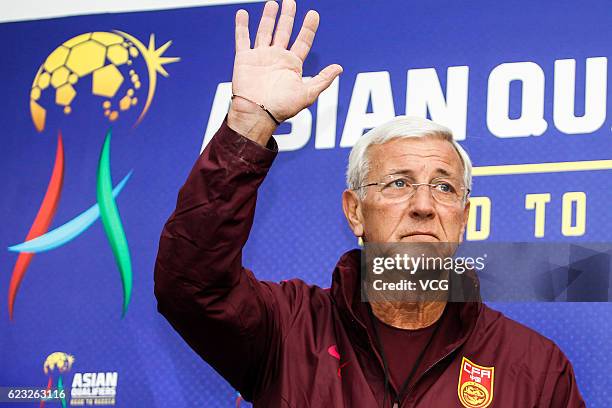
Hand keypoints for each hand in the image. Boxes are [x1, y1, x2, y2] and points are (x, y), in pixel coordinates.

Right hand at [228, 0, 342, 144]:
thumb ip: (323, 79)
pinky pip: (242, 39)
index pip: (303, 41)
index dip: (308, 28)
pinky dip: (242, 26)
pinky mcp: (244, 58)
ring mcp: (260, 57)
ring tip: (272, 3)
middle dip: (288, 17)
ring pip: (265, 32)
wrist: (257, 113)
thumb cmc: (282, 107)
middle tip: (290, 2)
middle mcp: (277, 58)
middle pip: (284, 32)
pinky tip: (242, 14)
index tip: (313, 14)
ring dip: (268, 18)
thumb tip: (339, 68)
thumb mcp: (307, 94)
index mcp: (292, 65)